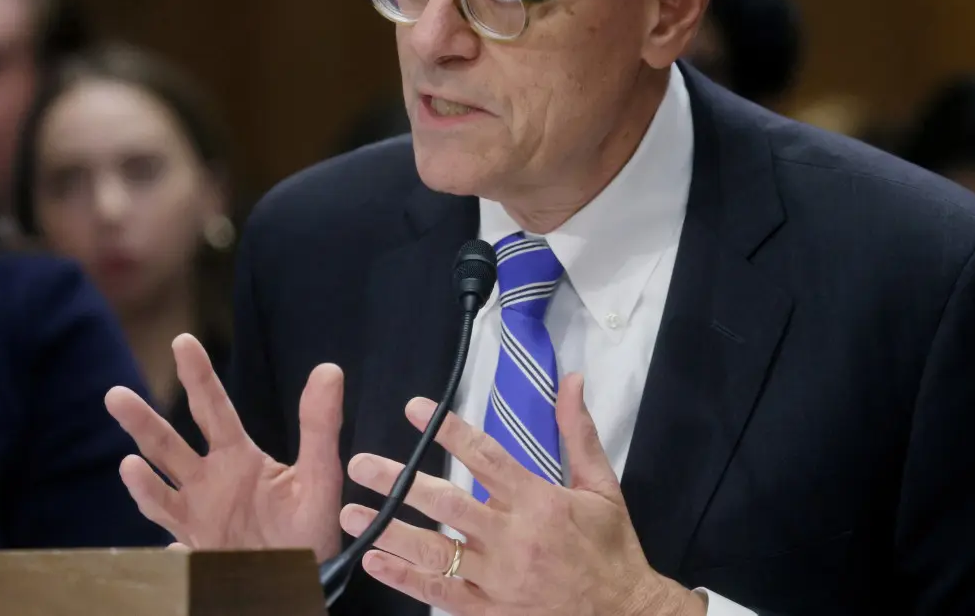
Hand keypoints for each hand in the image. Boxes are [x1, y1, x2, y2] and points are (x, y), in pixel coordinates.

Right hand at [105, 333, 344, 560]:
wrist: (305, 577)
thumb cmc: (312, 527)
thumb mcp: (320, 474)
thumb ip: (321, 425)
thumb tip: (329, 370)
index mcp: (239, 456)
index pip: (214, 408)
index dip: (199, 376)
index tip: (183, 341)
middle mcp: (210, 478)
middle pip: (170, 441)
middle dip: (143, 419)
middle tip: (115, 393)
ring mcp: (197, 509)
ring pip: (159, 477)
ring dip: (137, 457)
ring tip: (122, 454)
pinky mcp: (195, 541)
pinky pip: (168, 518)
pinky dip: (150, 497)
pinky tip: (135, 474)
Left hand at [340, 373, 705, 615]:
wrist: (623, 614)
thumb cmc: (611, 548)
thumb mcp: (602, 487)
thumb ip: (579, 433)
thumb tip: (571, 381)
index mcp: (539, 502)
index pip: (485, 456)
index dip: (447, 430)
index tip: (415, 409)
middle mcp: (512, 538)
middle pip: (445, 503)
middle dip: (398, 482)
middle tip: (360, 464)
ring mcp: (496, 578)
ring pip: (433, 550)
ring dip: (388, 529)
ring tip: (351, 511)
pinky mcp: (488, 610)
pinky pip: (439, 593)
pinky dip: (404, 578)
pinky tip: (374, 560)